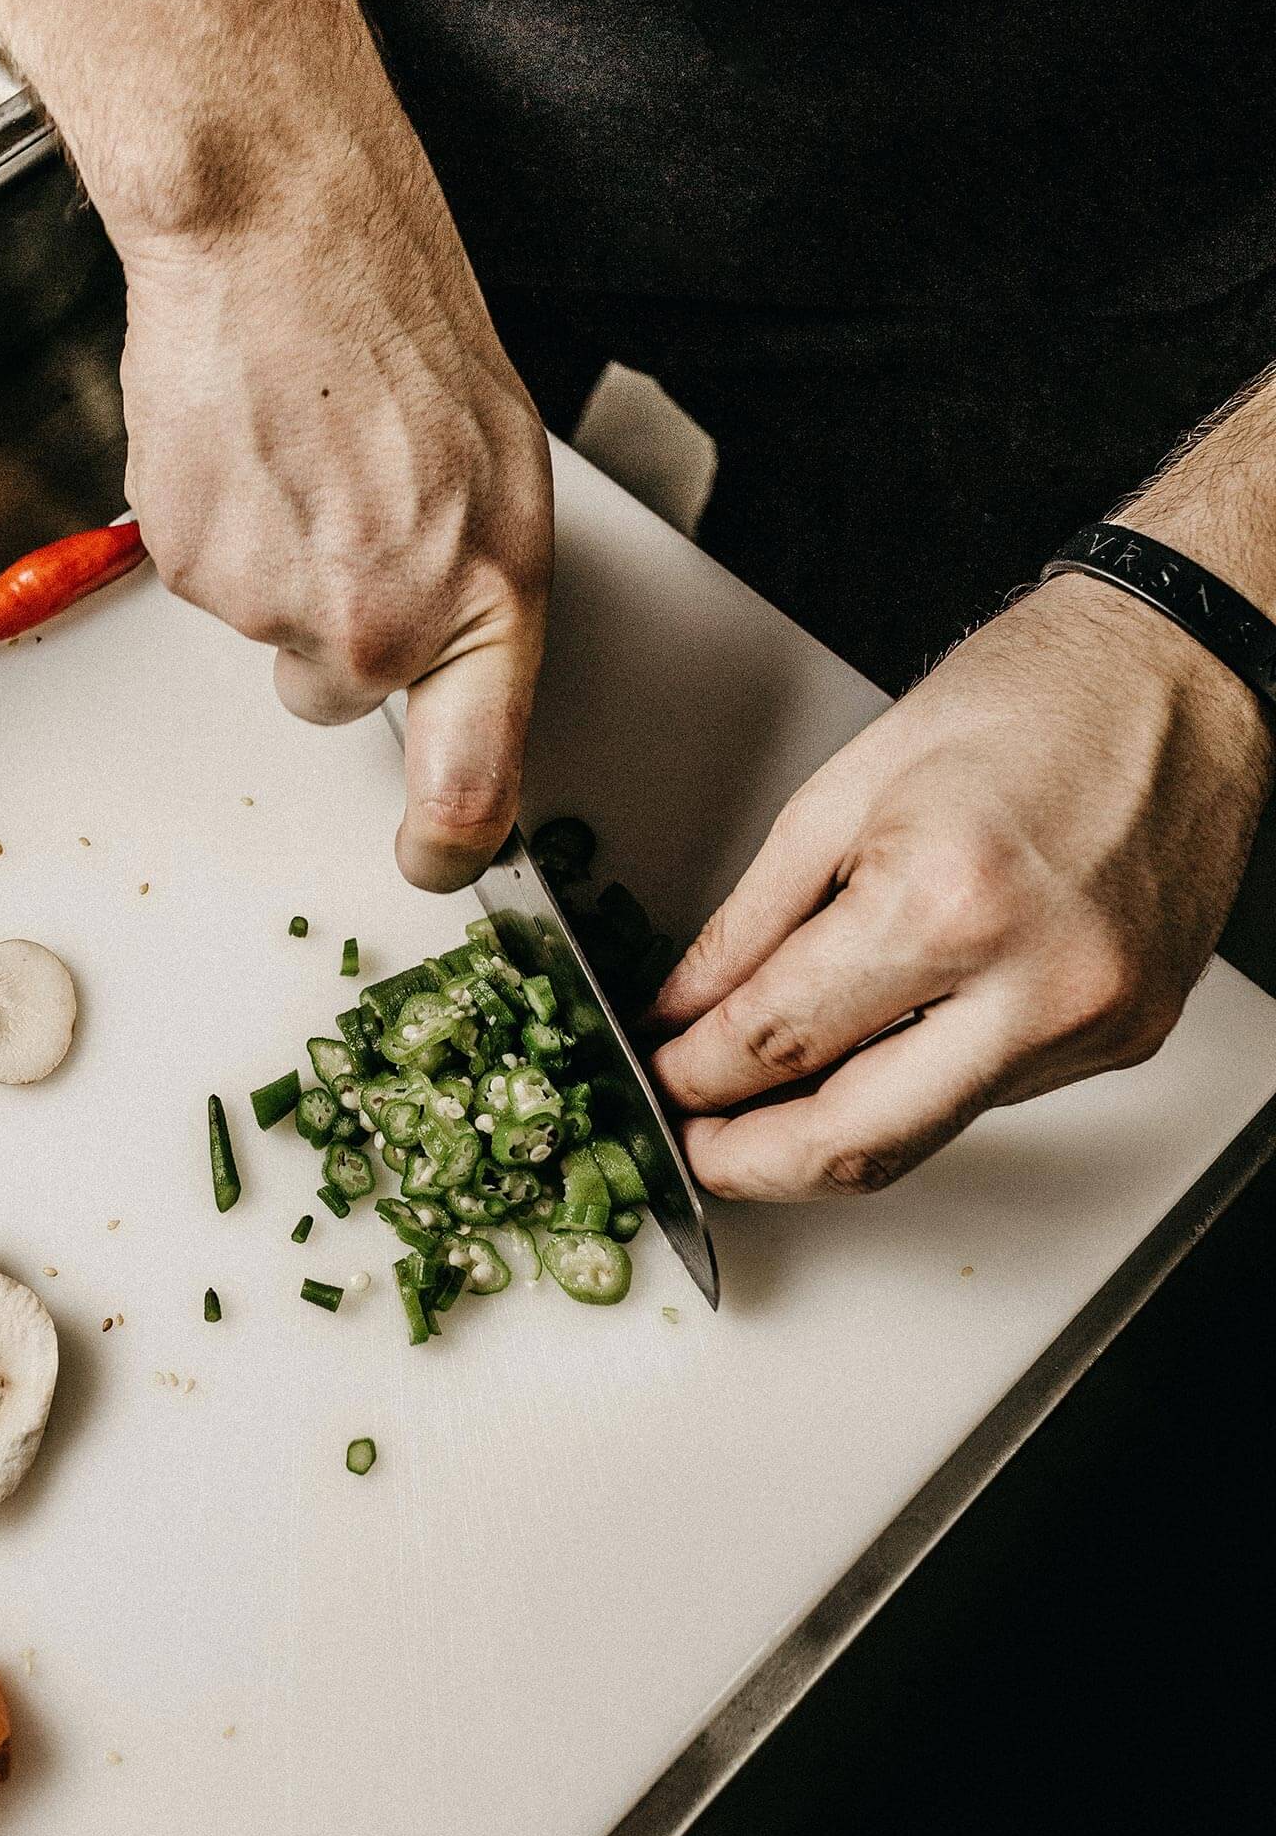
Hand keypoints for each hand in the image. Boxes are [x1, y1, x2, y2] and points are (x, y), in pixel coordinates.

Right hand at [117, 109, 551, 892]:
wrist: (280, 235)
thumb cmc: (401, 330)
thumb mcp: (501, 479)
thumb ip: (478, 602)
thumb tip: (455, 686)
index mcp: (483, 604)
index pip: (472, 792)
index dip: (447, 848)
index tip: (432, 858)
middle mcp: (378, 627)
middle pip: (339, 699)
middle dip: (339, 632)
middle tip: (350, 516)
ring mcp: (272, 604)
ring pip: (270, 633)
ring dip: (281, 567)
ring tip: (303, 455)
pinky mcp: (187, 566)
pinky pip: (209, 580)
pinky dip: (223, 528)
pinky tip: (251, 449)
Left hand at [650, 573, 1273, 1199]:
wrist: (1177, 672)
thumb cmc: (1028, 697)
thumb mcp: (843, 790)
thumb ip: (749, 922)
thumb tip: (683, 1010)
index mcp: (947, 901)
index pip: (780, 1041)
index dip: (693, 1077)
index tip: (658, 1079)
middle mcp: (1035, 983)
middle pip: (856, 1143)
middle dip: (750, 1163)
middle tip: (691, 1144)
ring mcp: (1092, 1023)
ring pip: (924, 1137)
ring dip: (827, 1135)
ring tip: (759, 1104)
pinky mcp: (1127, 1037)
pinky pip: (987, 1097)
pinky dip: (911, 1088)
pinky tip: (869, 1053)